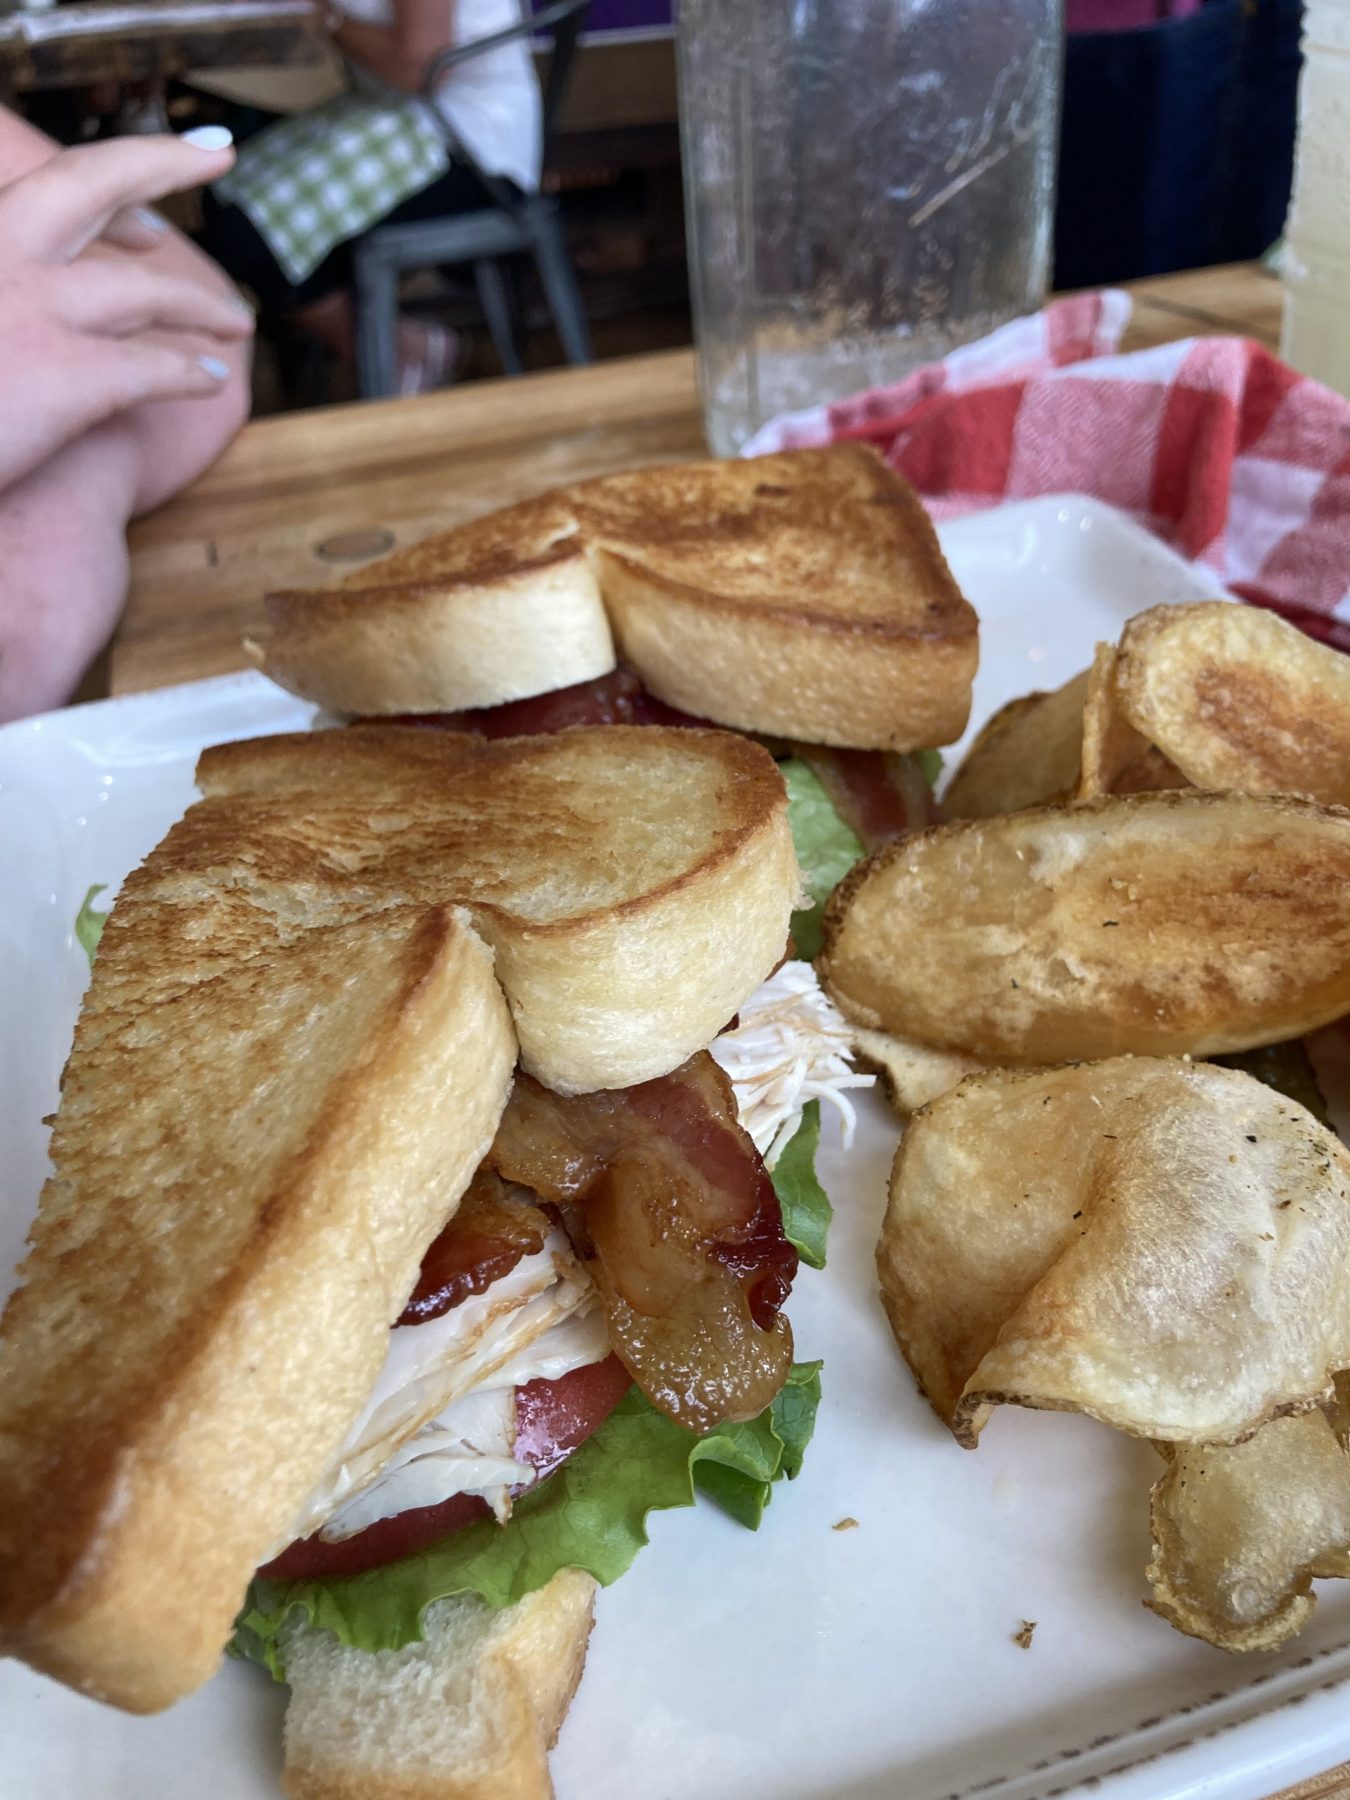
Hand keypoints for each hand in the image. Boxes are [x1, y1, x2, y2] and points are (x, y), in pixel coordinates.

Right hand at [0, 130, 253, 491]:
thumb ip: (9, 300)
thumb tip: (26, 318)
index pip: (45, 189)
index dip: (109, 186)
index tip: (151, 215)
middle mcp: (0, 254)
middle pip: (93, 180)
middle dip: (161, 159)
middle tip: (218, 153)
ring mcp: (35, 311)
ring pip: (141, 290)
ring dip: (197, 302)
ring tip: (235, 322)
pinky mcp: (66, 375)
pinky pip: (151, 367)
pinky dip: (188, 370)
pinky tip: (212, 379)